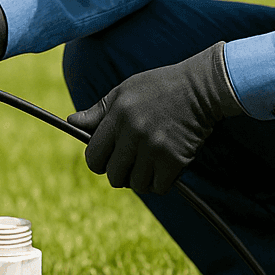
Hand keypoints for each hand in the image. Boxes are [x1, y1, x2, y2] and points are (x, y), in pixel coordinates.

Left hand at [66, 42, 243, 194]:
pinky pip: (158, 187)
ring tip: (149, 164)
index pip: (94, 156)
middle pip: (114, 176)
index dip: (98, 162)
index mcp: (118, 115)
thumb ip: (98, 111)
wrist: (202, 87)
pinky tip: (165, 167)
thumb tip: (72, 122)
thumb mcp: (125, 90)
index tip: (107, 160)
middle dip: (120, 173)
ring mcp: (155, 147)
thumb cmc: (160, 87)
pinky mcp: (175, 159)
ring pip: (136, 185)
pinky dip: (160, 182)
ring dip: (141, 179)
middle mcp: (134, 133)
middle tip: (131, 162)